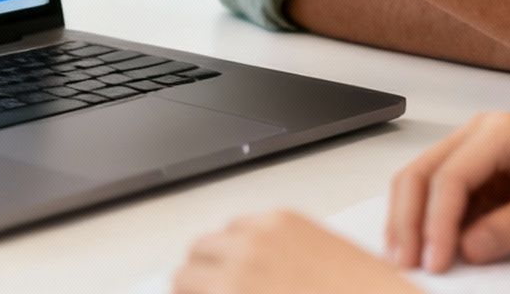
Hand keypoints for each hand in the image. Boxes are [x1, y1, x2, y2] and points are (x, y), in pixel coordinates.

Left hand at [174, 210, 419, 293]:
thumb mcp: (326, 261)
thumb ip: (285, 259)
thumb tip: (263, 277)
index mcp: (278, 223)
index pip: (227, 233)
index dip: (225, 262)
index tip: (228, 280)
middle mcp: (251, 242)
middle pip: (198, 252)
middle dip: (202, 278)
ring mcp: (236, 278)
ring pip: (183, 280)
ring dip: (195, 293)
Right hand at [386, 114, 509, 272]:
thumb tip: (467, 248)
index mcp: (502, 131)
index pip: (450, 176)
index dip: (435, 222)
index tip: (434, 263)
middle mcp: (482, 135)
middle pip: (422, 174)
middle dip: (408, 220)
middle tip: (403, 263)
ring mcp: (480, 156)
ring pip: (425, 185)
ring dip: (412, 222)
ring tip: (406, 260)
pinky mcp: (484, 179)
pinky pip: (446, 201)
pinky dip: (432, 225)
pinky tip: (429, 251)